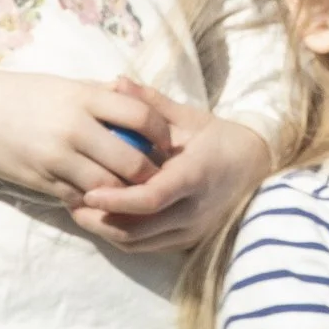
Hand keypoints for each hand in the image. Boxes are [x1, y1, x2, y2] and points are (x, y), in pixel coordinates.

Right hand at [0, 71, 175, 209]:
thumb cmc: (23, 95)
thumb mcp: (64, 86)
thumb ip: (102, 95)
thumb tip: (142, 105)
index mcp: (84, 97)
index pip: (141, 116)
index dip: (162, 135)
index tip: (167, 144)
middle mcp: (74, 127)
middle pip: (131, 161)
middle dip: (151, 175)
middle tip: (160, 179)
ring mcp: (57, 157)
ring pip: (108, 188)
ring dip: (125, 195)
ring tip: (134, 194)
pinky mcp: (42, 180)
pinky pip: (80, 198)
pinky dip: (95, 202)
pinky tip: (101, 198)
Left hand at [73, 103, 274, 255]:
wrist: (257, 170)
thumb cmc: (220, 140)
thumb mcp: (188, 118)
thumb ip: (151, 104)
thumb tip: (116, 81)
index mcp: (194, 176)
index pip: (150, 199)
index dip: (116, 200)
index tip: (88, 191)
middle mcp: (193, 211)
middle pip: (136, 229)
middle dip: (99, 220)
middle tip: (71, 201)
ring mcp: (191, 230)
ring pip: (137, 243)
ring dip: (105, 231)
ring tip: (81, 209)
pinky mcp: (187, 241)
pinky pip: (146, 246)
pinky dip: (121, 236)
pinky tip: (105, 218)